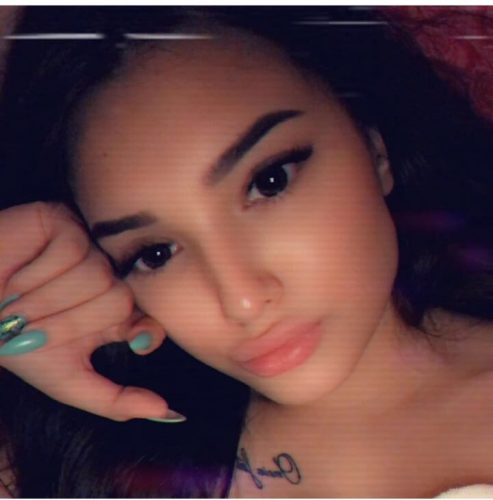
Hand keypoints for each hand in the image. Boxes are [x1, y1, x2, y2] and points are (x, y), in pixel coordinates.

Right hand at [0, 202, 180, 421]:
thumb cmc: (15, 343)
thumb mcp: (66, 378)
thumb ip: (113, 398)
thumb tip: (166, 412)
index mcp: (113, 314)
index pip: (150, 320)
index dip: (145, 331)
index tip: (134, 343)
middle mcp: (108, 280)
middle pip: (119, 300)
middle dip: (67, 323)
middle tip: (28, 325)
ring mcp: (90, 249)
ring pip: (95, 275)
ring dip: (46, 300)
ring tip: (16, 301)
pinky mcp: (67, 222)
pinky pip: (71, 250)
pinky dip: (36, 272)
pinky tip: (18, 273)